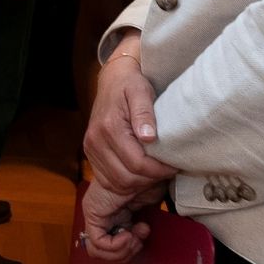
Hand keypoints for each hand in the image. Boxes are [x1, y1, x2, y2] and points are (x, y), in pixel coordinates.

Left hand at [81, 177, 167, 262]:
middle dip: (127, 252)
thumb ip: (143, 224)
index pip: (111, 248)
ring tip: (134, 236)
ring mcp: (95, 215)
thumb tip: (143, 234)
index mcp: (114, 215)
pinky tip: (128, 234)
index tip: (145, 231)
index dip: (130, 249)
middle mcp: (101, 217)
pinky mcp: (93, 213)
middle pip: (104, 252)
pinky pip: (98, 242)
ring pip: (97, 251)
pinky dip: (116, 245)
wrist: (145, 165)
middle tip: (140, 236)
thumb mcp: (148, 207)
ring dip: (122, 250)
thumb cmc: (148, 179)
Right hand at [84, 47, 178, 196]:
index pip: (137, 163)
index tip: (173, 166)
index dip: (158, 170)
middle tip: (166, 171)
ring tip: (154, 172)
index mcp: (109, 127)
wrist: (112, 79)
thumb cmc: (130, 83)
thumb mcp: (141, 91)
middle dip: (149, 179)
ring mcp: (90, 149)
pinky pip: (107, 180)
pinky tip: (140, 174)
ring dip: (138, 184)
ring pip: (116, 184)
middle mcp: (95, 141)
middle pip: (126, 178)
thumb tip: (148, 137)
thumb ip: (144, 113)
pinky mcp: (90, 153)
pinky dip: (125, 184)